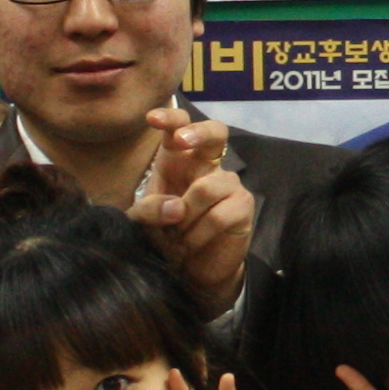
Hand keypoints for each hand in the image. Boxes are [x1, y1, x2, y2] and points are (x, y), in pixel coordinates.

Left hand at [128, 111, 258, 315]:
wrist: (193, 271)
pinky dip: (198, 234)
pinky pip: (219, 215)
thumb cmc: (168, 237)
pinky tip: (191, 245)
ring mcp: (229, 185)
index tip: (152, 119)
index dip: (171, 118)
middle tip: (181, 142)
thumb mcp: (145, 223)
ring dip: (186, 218)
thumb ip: (150, 210)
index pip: (180, 128)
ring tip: (177, 239)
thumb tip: (175, 207)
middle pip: (216, 132)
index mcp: (179, 162)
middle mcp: (207, 167)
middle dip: (198, 132)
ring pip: (207, 187)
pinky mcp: (243, 206)